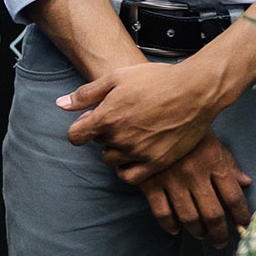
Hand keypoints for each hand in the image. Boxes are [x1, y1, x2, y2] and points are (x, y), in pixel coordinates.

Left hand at [62, 57, 220, 182]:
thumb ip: (86, 94)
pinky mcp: (157, 163)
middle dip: (102, 134)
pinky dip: (127, 169)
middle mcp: (120, 138)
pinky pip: (130, 177)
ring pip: (112, 160)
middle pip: (97, 145)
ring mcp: (139, 152)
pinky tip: (133, 156)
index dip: (80, 129)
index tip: (89, 123)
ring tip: (130, 135)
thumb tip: (60, 104)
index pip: (76, 136)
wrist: (195, 91)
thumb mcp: (116, 78)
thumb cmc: (156, 80)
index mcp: (106, 118)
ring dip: (115, 150)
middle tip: (120, 120)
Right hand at [140, 136, 254, 243]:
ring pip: (189, 217)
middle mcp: (196, 175)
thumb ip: (229, 162)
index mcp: (214, 163)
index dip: (241, 216)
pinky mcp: (150, 183)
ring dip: (198, 231)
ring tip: (201, 234)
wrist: (149, 112)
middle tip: (221, 241)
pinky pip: (162, 212)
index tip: (244, 226)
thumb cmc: (185, 126)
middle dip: (220, 233)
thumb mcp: (212, 139)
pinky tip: (175, 228)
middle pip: (214, 214)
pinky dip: (170, 225)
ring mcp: (172, 180)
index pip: (234, 198)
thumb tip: (246, 182)